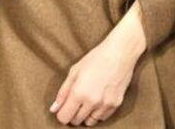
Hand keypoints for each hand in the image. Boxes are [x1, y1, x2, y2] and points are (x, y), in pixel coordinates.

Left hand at [50, 4, 146, 125]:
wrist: (120, 53)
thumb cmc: (96, 58)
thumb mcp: (74, 71)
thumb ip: (62, 92)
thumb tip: (54, 109)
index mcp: (78, 92)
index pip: (64, 118)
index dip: (61, 113)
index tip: (64, 107)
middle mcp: (92, 102)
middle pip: (76, 121)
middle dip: (73, 113)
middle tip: (76, 101)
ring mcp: (105, 104)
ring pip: (89, 122)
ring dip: (85, 115)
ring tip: (87, 101)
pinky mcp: (115, 105)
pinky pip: (102, 118)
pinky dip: (97, 113)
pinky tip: (98, 100)